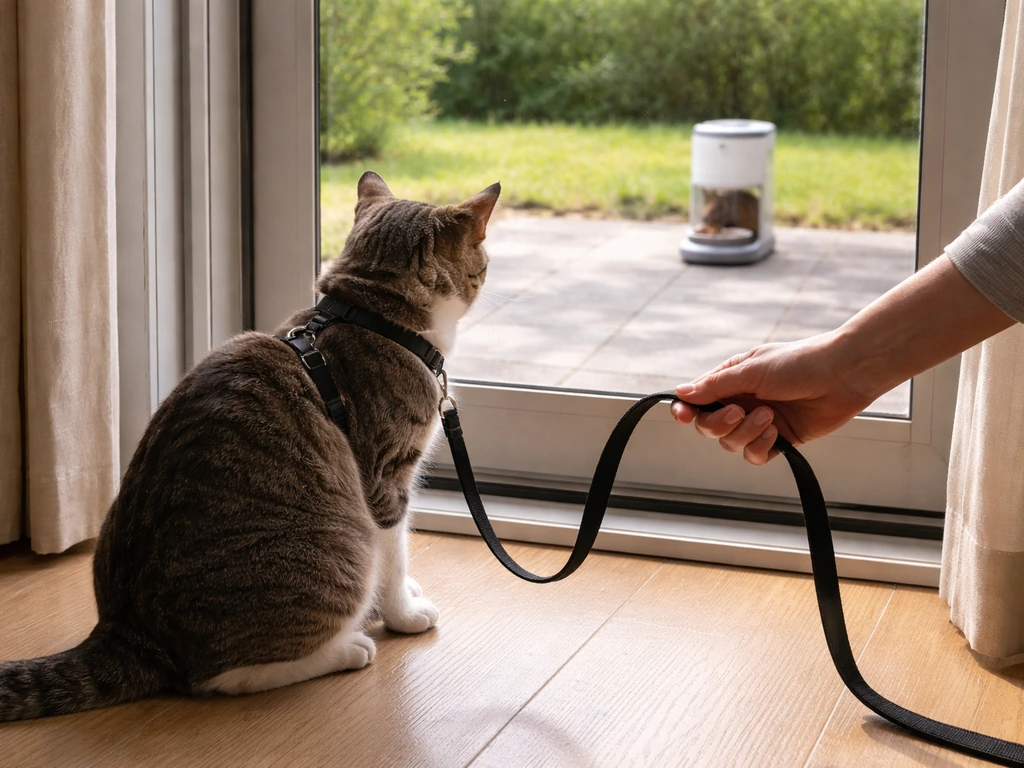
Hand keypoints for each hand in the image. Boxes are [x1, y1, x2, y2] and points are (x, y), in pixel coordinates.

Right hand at [670, 332, 875, 465]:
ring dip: (746, 433)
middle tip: (738, 412)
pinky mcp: (778, 439)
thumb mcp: (752, 371)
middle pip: (708, 426)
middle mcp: (740, 401)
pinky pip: (755, 455)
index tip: (682, 416)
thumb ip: (715, 386)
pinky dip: (761, 446)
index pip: (696, 400)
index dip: (685, 411)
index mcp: (730, 380)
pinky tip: (776, 432)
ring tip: (770, 416)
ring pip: (731, 444)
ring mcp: (758, 422)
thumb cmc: (799, 363)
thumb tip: (680, 393)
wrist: (843, 375)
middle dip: (720, 424)